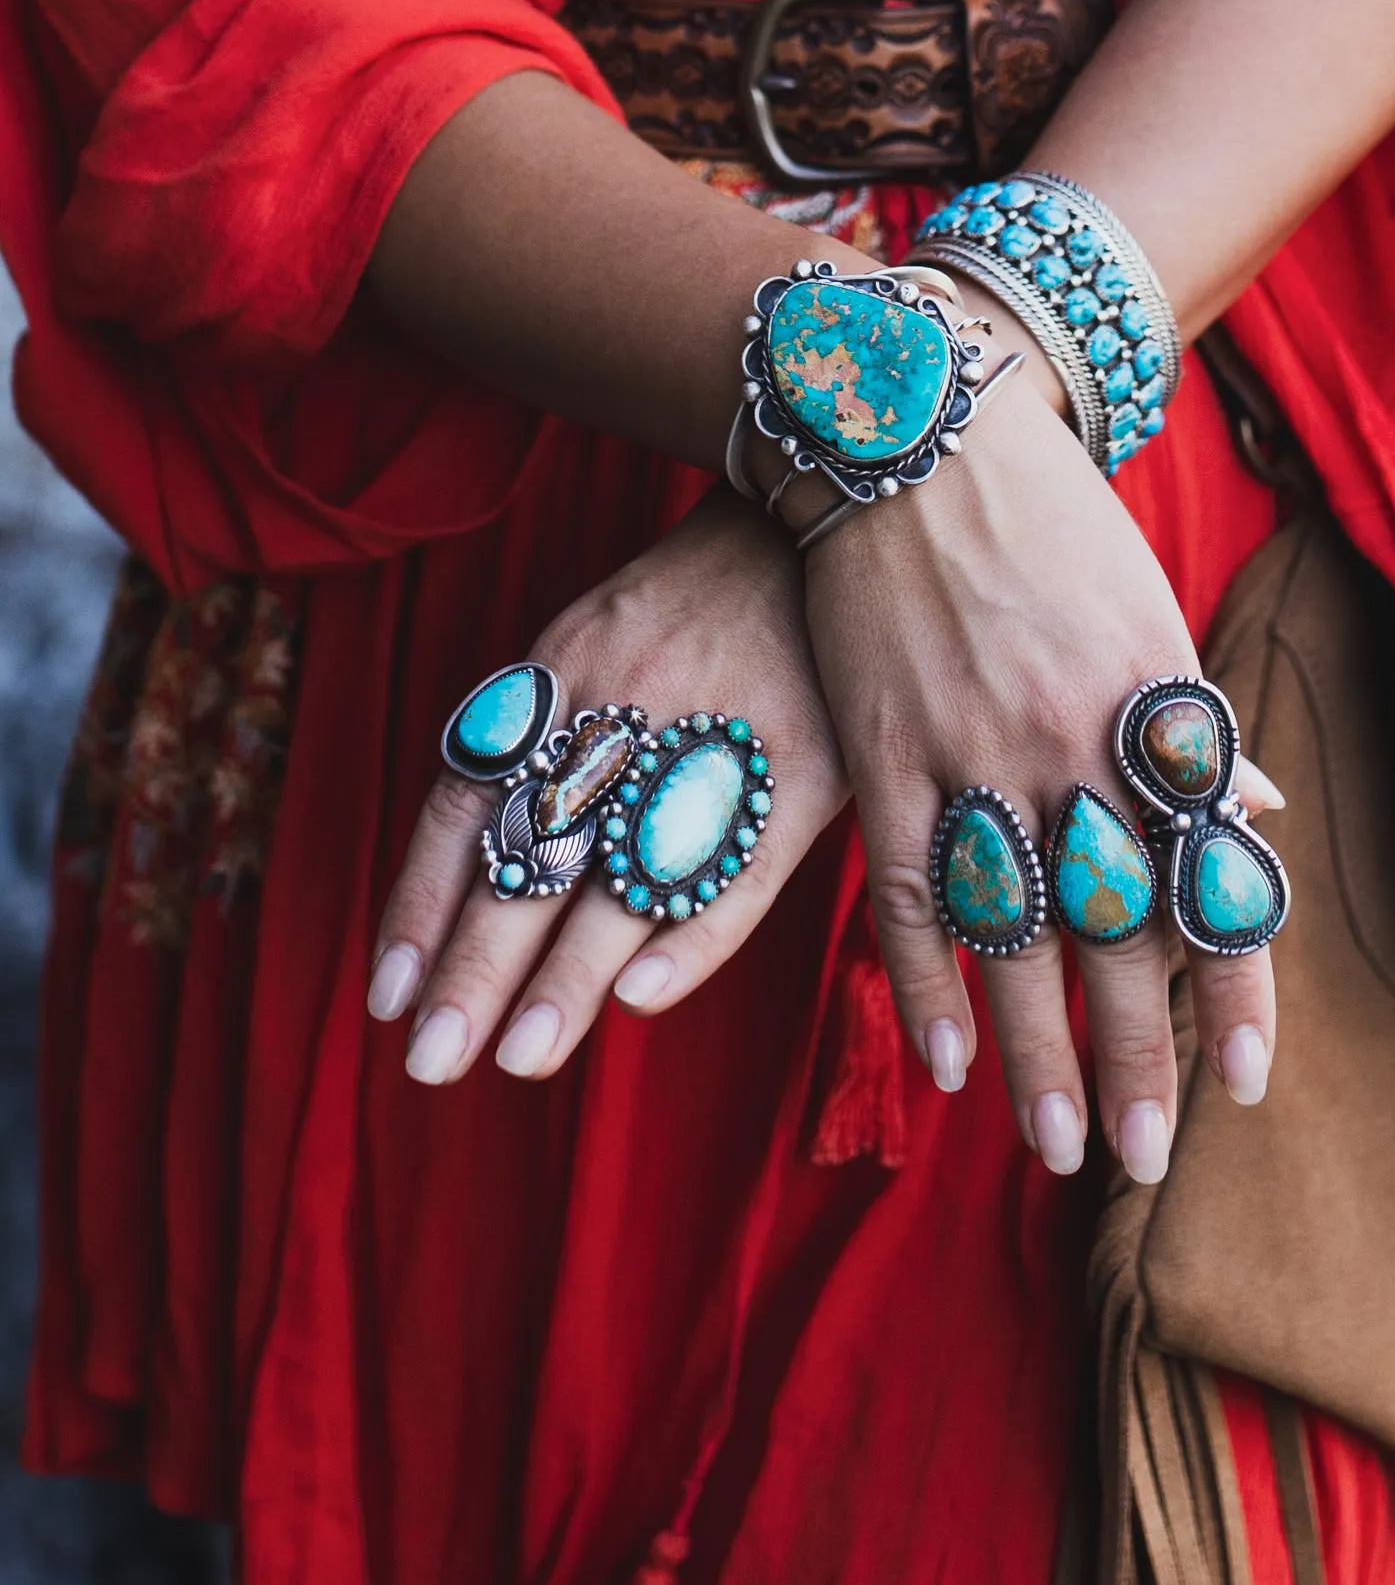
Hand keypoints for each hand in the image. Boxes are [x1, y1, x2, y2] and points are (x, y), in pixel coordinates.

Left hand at [367, 489, 848, 1079]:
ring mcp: (708, 743)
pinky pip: (736, 870)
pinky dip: (687, 938)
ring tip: (519, 1060)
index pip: (466, 811)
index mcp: (556, 680)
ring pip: (621, 883)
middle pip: (532, 863)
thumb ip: (539, 737)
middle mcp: (615, 715)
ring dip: (566, 981)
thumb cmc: (692, 603)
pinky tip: (637, 997)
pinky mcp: (798, 769)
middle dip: (476, 974)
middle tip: (432, 1064)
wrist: (814, 520)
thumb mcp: (589, 640)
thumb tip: (483, 855)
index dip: (422, 907)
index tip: (389, 998)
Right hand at [801, 377, 1279, 1181]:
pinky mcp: (884, 751)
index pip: (1210, 879)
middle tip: (1147, 1160)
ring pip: (1012, 935)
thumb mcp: (1147, 616)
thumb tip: (1256, 815)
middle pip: (1114, 931)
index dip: (1234, 988)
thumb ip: (1191, 727)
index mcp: (1153, 713)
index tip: (1250, 1081)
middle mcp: (1073, 745)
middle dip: (1134, 1057)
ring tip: (1054, 1149)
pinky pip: (907, 889)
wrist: (921, 428)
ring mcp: (971, 752)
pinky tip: (948, 1061)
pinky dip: (927, 981)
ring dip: (1036, 1053)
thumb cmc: (1050, 525)